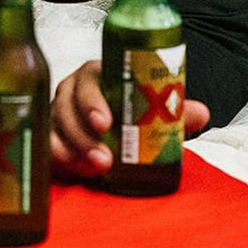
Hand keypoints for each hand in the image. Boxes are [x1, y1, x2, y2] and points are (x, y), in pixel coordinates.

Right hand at [50, 59, 208, 179]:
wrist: (119, 132)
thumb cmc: (133, 112)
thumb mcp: (154, 111)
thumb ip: (174, 111)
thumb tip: (200, 113)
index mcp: (97, 76)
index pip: (89, 80)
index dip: (93, 100)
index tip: (106, 123)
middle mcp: (72, 91)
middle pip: (67, 105)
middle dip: (84, 134)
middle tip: (105, 159)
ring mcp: (58, 113)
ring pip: (56, 127)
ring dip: (74, 150)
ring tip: (96, 169)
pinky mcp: (51, 135)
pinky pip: (47, 145)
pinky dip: (59, 159)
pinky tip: (78, 171)